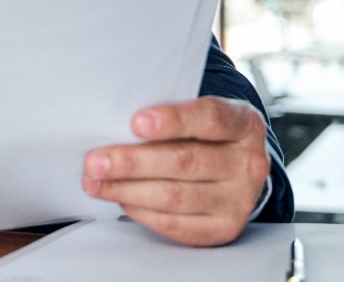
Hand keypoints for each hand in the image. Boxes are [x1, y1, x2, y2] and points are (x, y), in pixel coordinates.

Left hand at [81, 97, 269, 246]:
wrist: (237, 168)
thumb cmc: (206, 135)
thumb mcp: (200, 115)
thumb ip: (169, 117)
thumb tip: (114, 125)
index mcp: (244, 123)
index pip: (210, 118)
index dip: (173, 120)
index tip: (135, 122)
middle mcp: (248, 163)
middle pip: (185, 161)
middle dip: (133, 161)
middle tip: (95, 161)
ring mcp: (240, 200)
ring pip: (175, 196)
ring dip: (128, 189)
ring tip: (96, 182)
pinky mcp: (224, 228)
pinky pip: (176, 224)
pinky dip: (142, 212)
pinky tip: (121, 199)